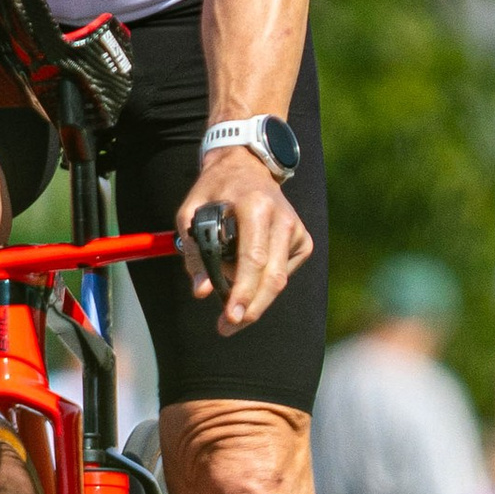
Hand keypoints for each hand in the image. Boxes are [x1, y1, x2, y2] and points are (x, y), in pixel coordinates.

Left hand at [175, 147, 311, 336]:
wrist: (246, 166)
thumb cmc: (215, 190)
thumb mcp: (191, 213)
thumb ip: (195, 253)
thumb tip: (202, 292)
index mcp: (255, 207)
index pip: (253, 258)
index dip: (242, 292)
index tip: (230, 317)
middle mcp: (282, 218)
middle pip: (272, 278)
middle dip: (250, 308)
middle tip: (227, 328)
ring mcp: (297, 229)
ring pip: (279, 280)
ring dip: (253, 297)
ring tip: (227, 297)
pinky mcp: (303, 239)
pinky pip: (282, 273)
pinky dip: (261, 281)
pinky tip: (246, 270)